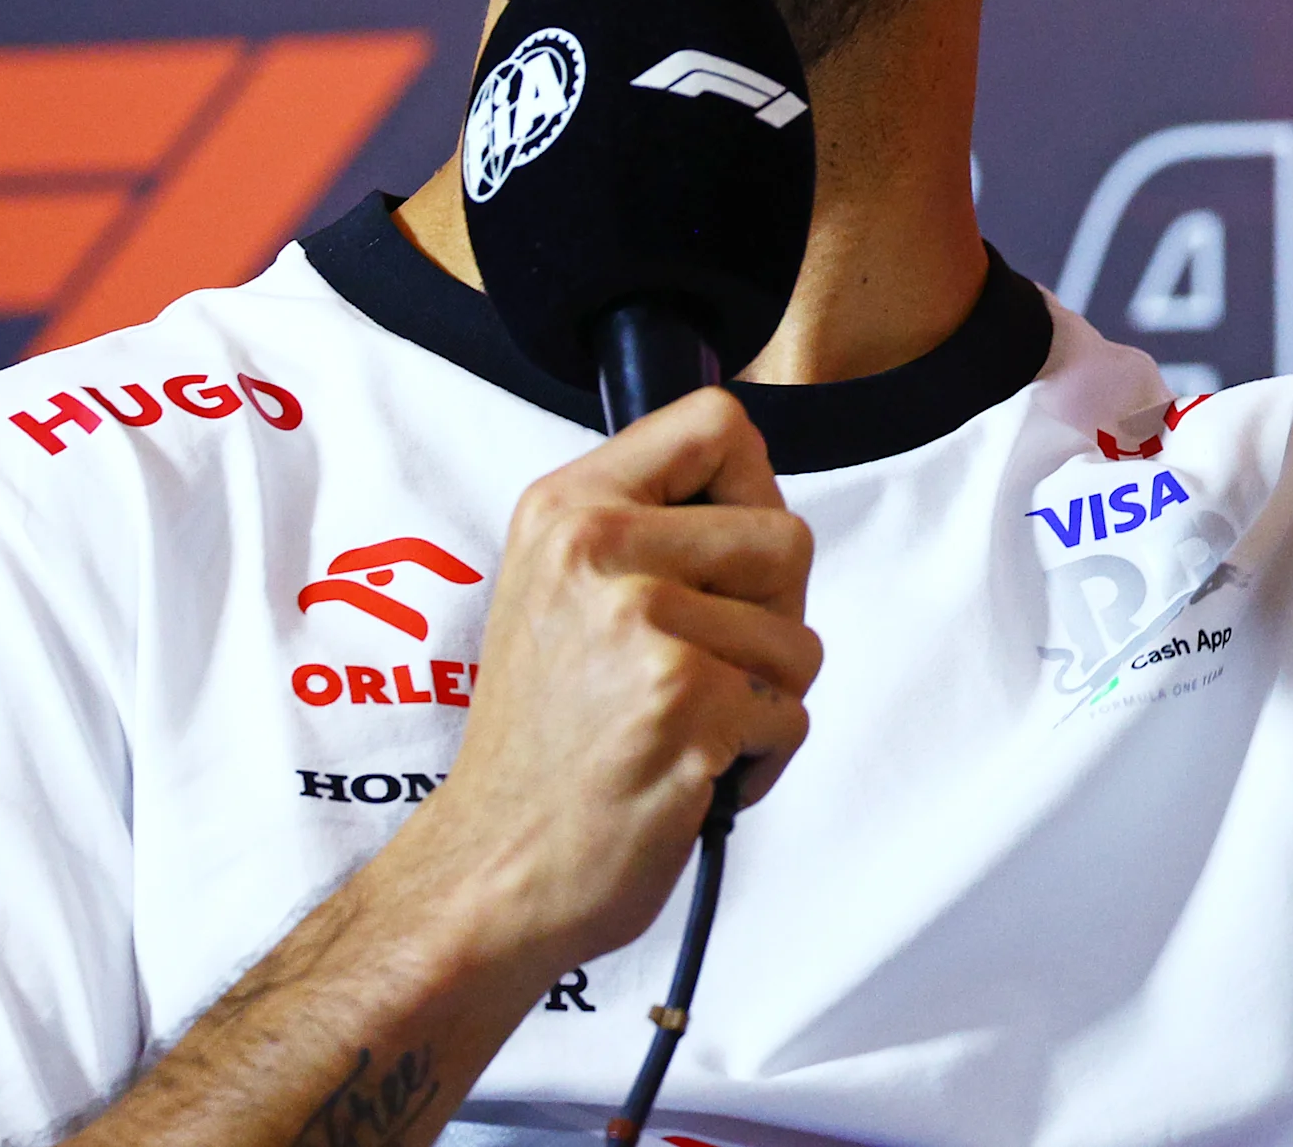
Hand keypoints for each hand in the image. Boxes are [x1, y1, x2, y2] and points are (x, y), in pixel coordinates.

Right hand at [388, 390, 818, 975]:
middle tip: (706, 666)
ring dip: (766, 697)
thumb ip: (644, 526)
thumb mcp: (557, 590)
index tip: (723, 558)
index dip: (752, 490)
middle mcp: (597, 549)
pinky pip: (792, 714)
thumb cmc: (544, 742)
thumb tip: (758, 485)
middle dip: (775, 614)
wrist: (493, 867)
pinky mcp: (686, 702)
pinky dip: (760, 757)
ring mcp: (642, 625)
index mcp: (567, 507)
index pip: (718, 425)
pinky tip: (692, 771)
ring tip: (685, 725)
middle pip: (785, 536)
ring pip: (799, 638)